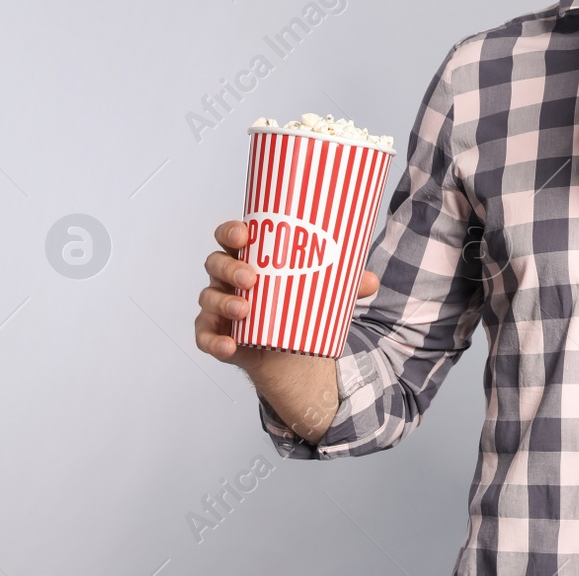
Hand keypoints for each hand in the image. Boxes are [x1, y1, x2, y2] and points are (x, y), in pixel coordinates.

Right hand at [194, 218, 379, 372]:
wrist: (288, 347)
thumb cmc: (297, 302)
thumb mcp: (322, 289)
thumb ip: (346, 284)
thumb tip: (372, 281)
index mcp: (249, 256)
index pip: (230, 236)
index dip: (231, 231)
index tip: (244, 234)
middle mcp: (227, 278)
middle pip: (215, 263)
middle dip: (230, 268)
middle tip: (251, 277)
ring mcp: (219, 306)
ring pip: (209, 298)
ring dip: (224, 303)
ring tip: (245, 310)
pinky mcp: (216, 334)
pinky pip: (206, 336)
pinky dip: (214, 341)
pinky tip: (229, 344)